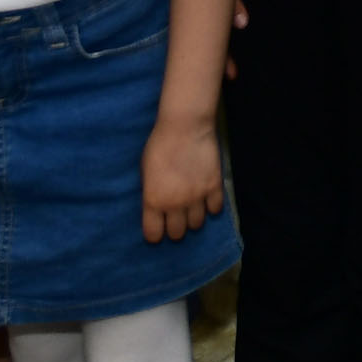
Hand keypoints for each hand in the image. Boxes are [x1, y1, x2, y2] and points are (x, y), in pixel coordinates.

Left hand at [141, 115, 224, 240]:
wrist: (185, 127)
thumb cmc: (159, 145)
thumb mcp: (146, 172)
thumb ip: (151, 193)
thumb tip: (156, 206)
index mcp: (154, 201)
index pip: (154, 234)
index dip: (154, 234)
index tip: (156, 228)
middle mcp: (175, 205)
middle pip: (177, 233)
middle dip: (174, 228)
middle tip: (175, 218)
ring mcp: (197, 198)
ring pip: (197, 225)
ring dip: (193, 219)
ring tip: (191, 208)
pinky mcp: (214, 188)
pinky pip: (215, 209)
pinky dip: (211, 207)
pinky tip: (206, 199)